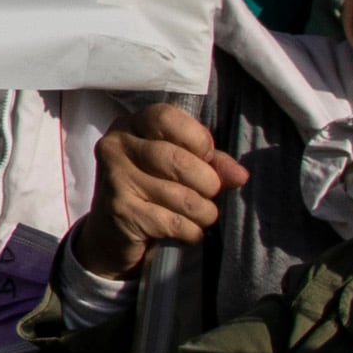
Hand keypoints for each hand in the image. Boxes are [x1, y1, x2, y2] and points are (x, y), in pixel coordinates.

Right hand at [72, 100, 248, 277]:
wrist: (112, 234)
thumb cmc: (152, 191)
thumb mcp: (181, 168)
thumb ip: (211, 163)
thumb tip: (240, 175)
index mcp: (131, 126)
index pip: (166, 118)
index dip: (197, 139)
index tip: (206, 157)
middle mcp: (115, 146)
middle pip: (178, 160)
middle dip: (208, 183)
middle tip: (209, 194)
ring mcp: (115, 179)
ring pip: (181, 196)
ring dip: (204, 212)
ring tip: (201, 216)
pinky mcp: (120, 212)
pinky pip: (174, 222)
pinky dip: (192, 232)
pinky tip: (188, 232)